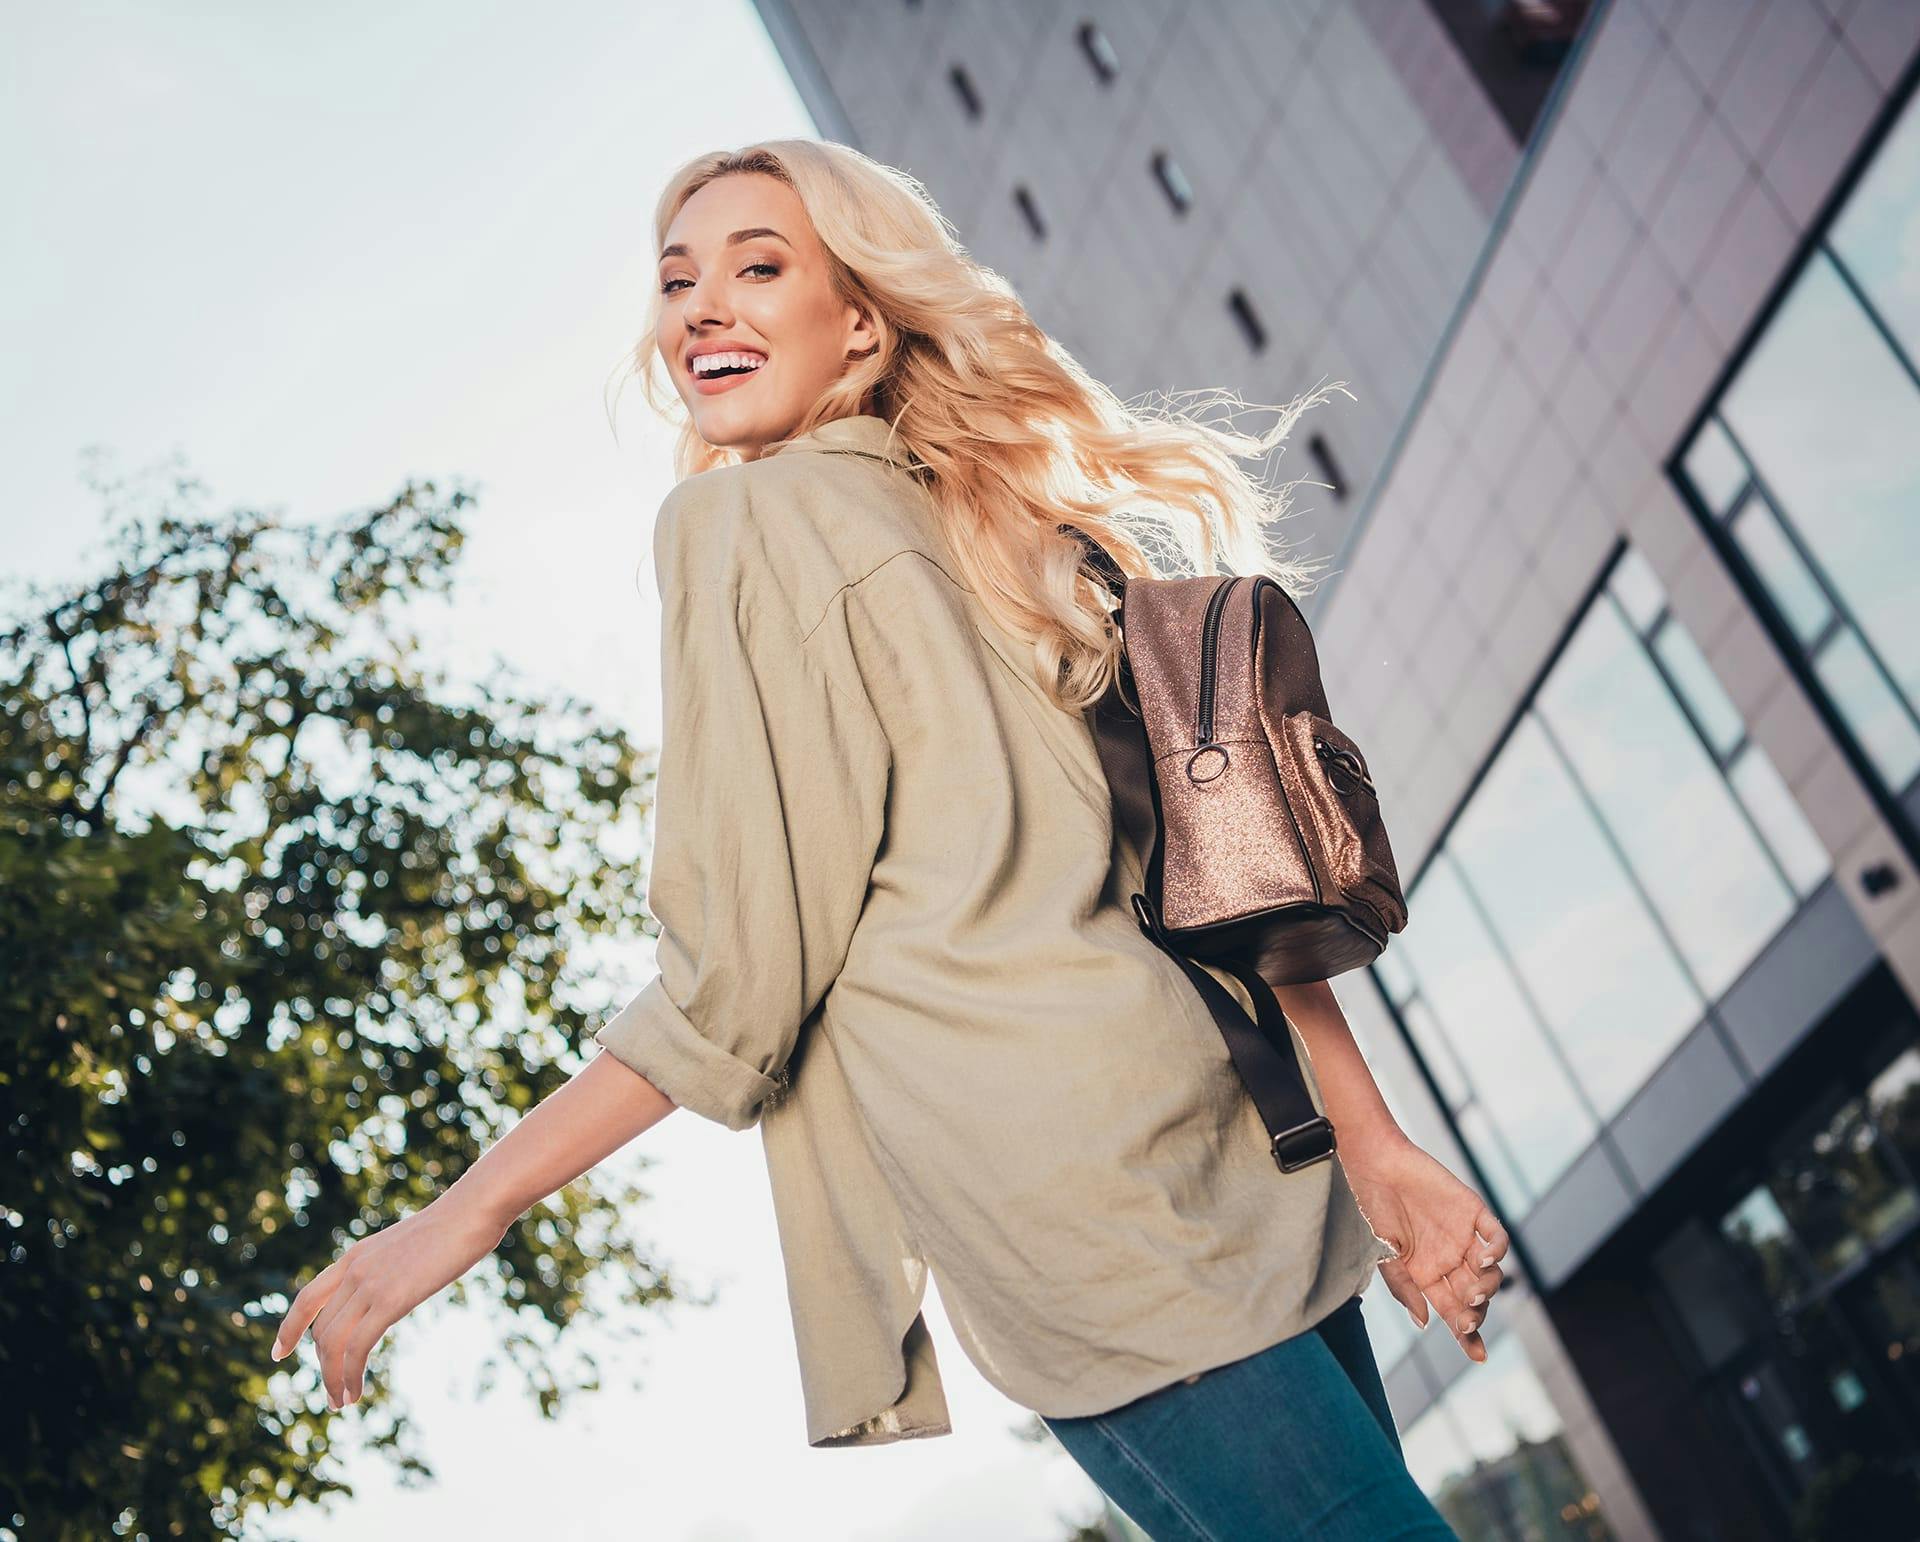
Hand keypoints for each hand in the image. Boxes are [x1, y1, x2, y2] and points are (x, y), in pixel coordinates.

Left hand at [269, 1195, 509, 1408]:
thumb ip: (396, 1267)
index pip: (307, 1297)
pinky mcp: (390, 1300)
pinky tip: (356, 1392)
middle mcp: (354, 1271)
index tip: (279, 1353)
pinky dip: (349, 1376)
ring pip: (332, 1344)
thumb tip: (403, 1280)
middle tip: (336, 1394)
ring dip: (333, 1379)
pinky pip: (356, 1347)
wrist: (471, 1211)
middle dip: (323, 1367)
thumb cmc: (455, 1226)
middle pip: (321, 1330)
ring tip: (343, 1401)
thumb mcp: (411, 1247)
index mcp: (356, 1256)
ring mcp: (369, 1284)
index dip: (290, 1328)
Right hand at [1341, 1129, 1509, 1362]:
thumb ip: (1405, 1288)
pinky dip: (1497, 1249)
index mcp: (1427, 1275)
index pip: (1453, 1312)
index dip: (1468, 1336)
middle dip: (1475, 1313)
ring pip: (1490, 1272)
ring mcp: (1463, 1237)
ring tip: (1474, 1290)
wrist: (1376, 1164)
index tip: (1479, 1357)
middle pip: (1475, 1297)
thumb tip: (1424, 1323)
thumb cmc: (1373, 1209)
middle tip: (1468, 1317)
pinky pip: (1495, 1236)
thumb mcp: (1384, 1255)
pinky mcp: (1473, 1212)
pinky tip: (1488, 1258)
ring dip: (1487, 1286)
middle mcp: (1449, 1260)